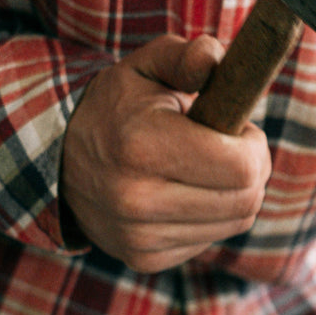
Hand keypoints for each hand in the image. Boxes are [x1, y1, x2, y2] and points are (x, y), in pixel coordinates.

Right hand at [60, 34, 270, 272]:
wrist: (60, 159)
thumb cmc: (119, 106)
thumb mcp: (147, 66)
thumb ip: (187, 56)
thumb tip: (213, 59)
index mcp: (142, 145)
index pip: (242, 166)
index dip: (255, 145)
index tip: (241, 128)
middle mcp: (136, 199)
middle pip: (246, 197)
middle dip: (254, 168)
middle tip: (232, 146)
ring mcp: (138, 236)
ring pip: (236, 221)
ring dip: (237, 192)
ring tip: (207, 166)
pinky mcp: (144, 258)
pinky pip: (212, 239)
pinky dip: (214, 215)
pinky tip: (188, 191)